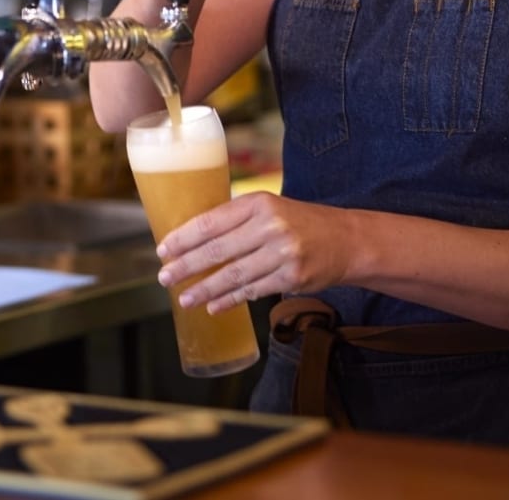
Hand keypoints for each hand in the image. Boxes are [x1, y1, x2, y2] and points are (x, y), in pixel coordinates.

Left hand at [156, 192, 350, 313]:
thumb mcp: (270, 208)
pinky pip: (251, 292)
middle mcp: (270, 225)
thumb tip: (193, 241)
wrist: (345, 239)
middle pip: (217, 250)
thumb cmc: (299, 223)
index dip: (184, 237)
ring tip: (184, 299)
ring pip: (232, 275)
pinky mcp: (291, 277)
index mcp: (259, 202)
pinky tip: (213, 306)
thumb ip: (237, 220)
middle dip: (186, 266)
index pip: (212, 221)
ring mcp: (282, 252)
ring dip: (204, 290)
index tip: (163, 249)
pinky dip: (229, 300)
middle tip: (165, 277)